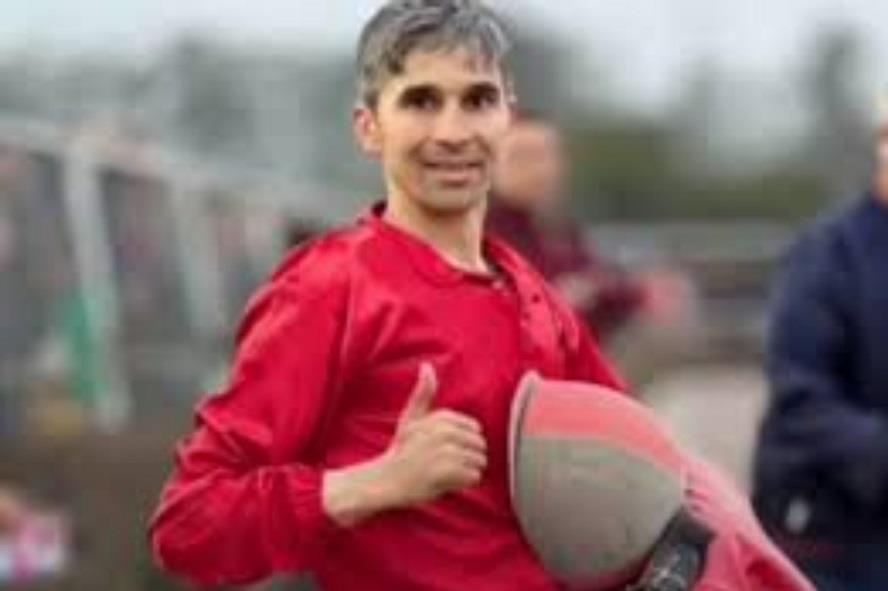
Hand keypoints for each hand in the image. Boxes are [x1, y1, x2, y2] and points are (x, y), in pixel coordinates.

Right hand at [322, 364, 486, 525]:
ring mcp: (447, 451)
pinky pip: (474, 477)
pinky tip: (447, 482)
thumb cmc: (402, 450)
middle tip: (445, 463)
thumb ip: (423, 393)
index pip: (475, 430)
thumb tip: (426, 366)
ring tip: (445, 473)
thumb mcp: (411, 417)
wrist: (386, 480)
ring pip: (479, 462)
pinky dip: (464, 483)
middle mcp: (445, 431)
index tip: (443, 448)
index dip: (463, 442)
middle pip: (480, 446)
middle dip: (467, 457)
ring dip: (466, 471)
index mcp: (442, 417)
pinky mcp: (448, 471)